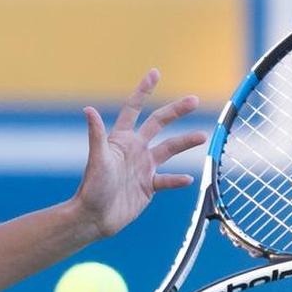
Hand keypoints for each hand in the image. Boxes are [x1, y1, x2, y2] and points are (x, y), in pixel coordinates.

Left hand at [73, 69, 206, 238]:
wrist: (94, 218)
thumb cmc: (92, 187)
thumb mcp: (98, 160)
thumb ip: (96, 135)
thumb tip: (88, 110)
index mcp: (121, 139)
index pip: (133, 108)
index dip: (144, 91)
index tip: (155, 72)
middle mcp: (134, 149)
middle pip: (158, 123)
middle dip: (175, 110)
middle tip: (193, 99)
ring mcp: (142, 167)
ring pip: (169, 150)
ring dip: (185, 142)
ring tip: (202, 136)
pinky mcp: (148, 186)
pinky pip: (167, 180)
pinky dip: (177, 180)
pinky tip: (188, 178)